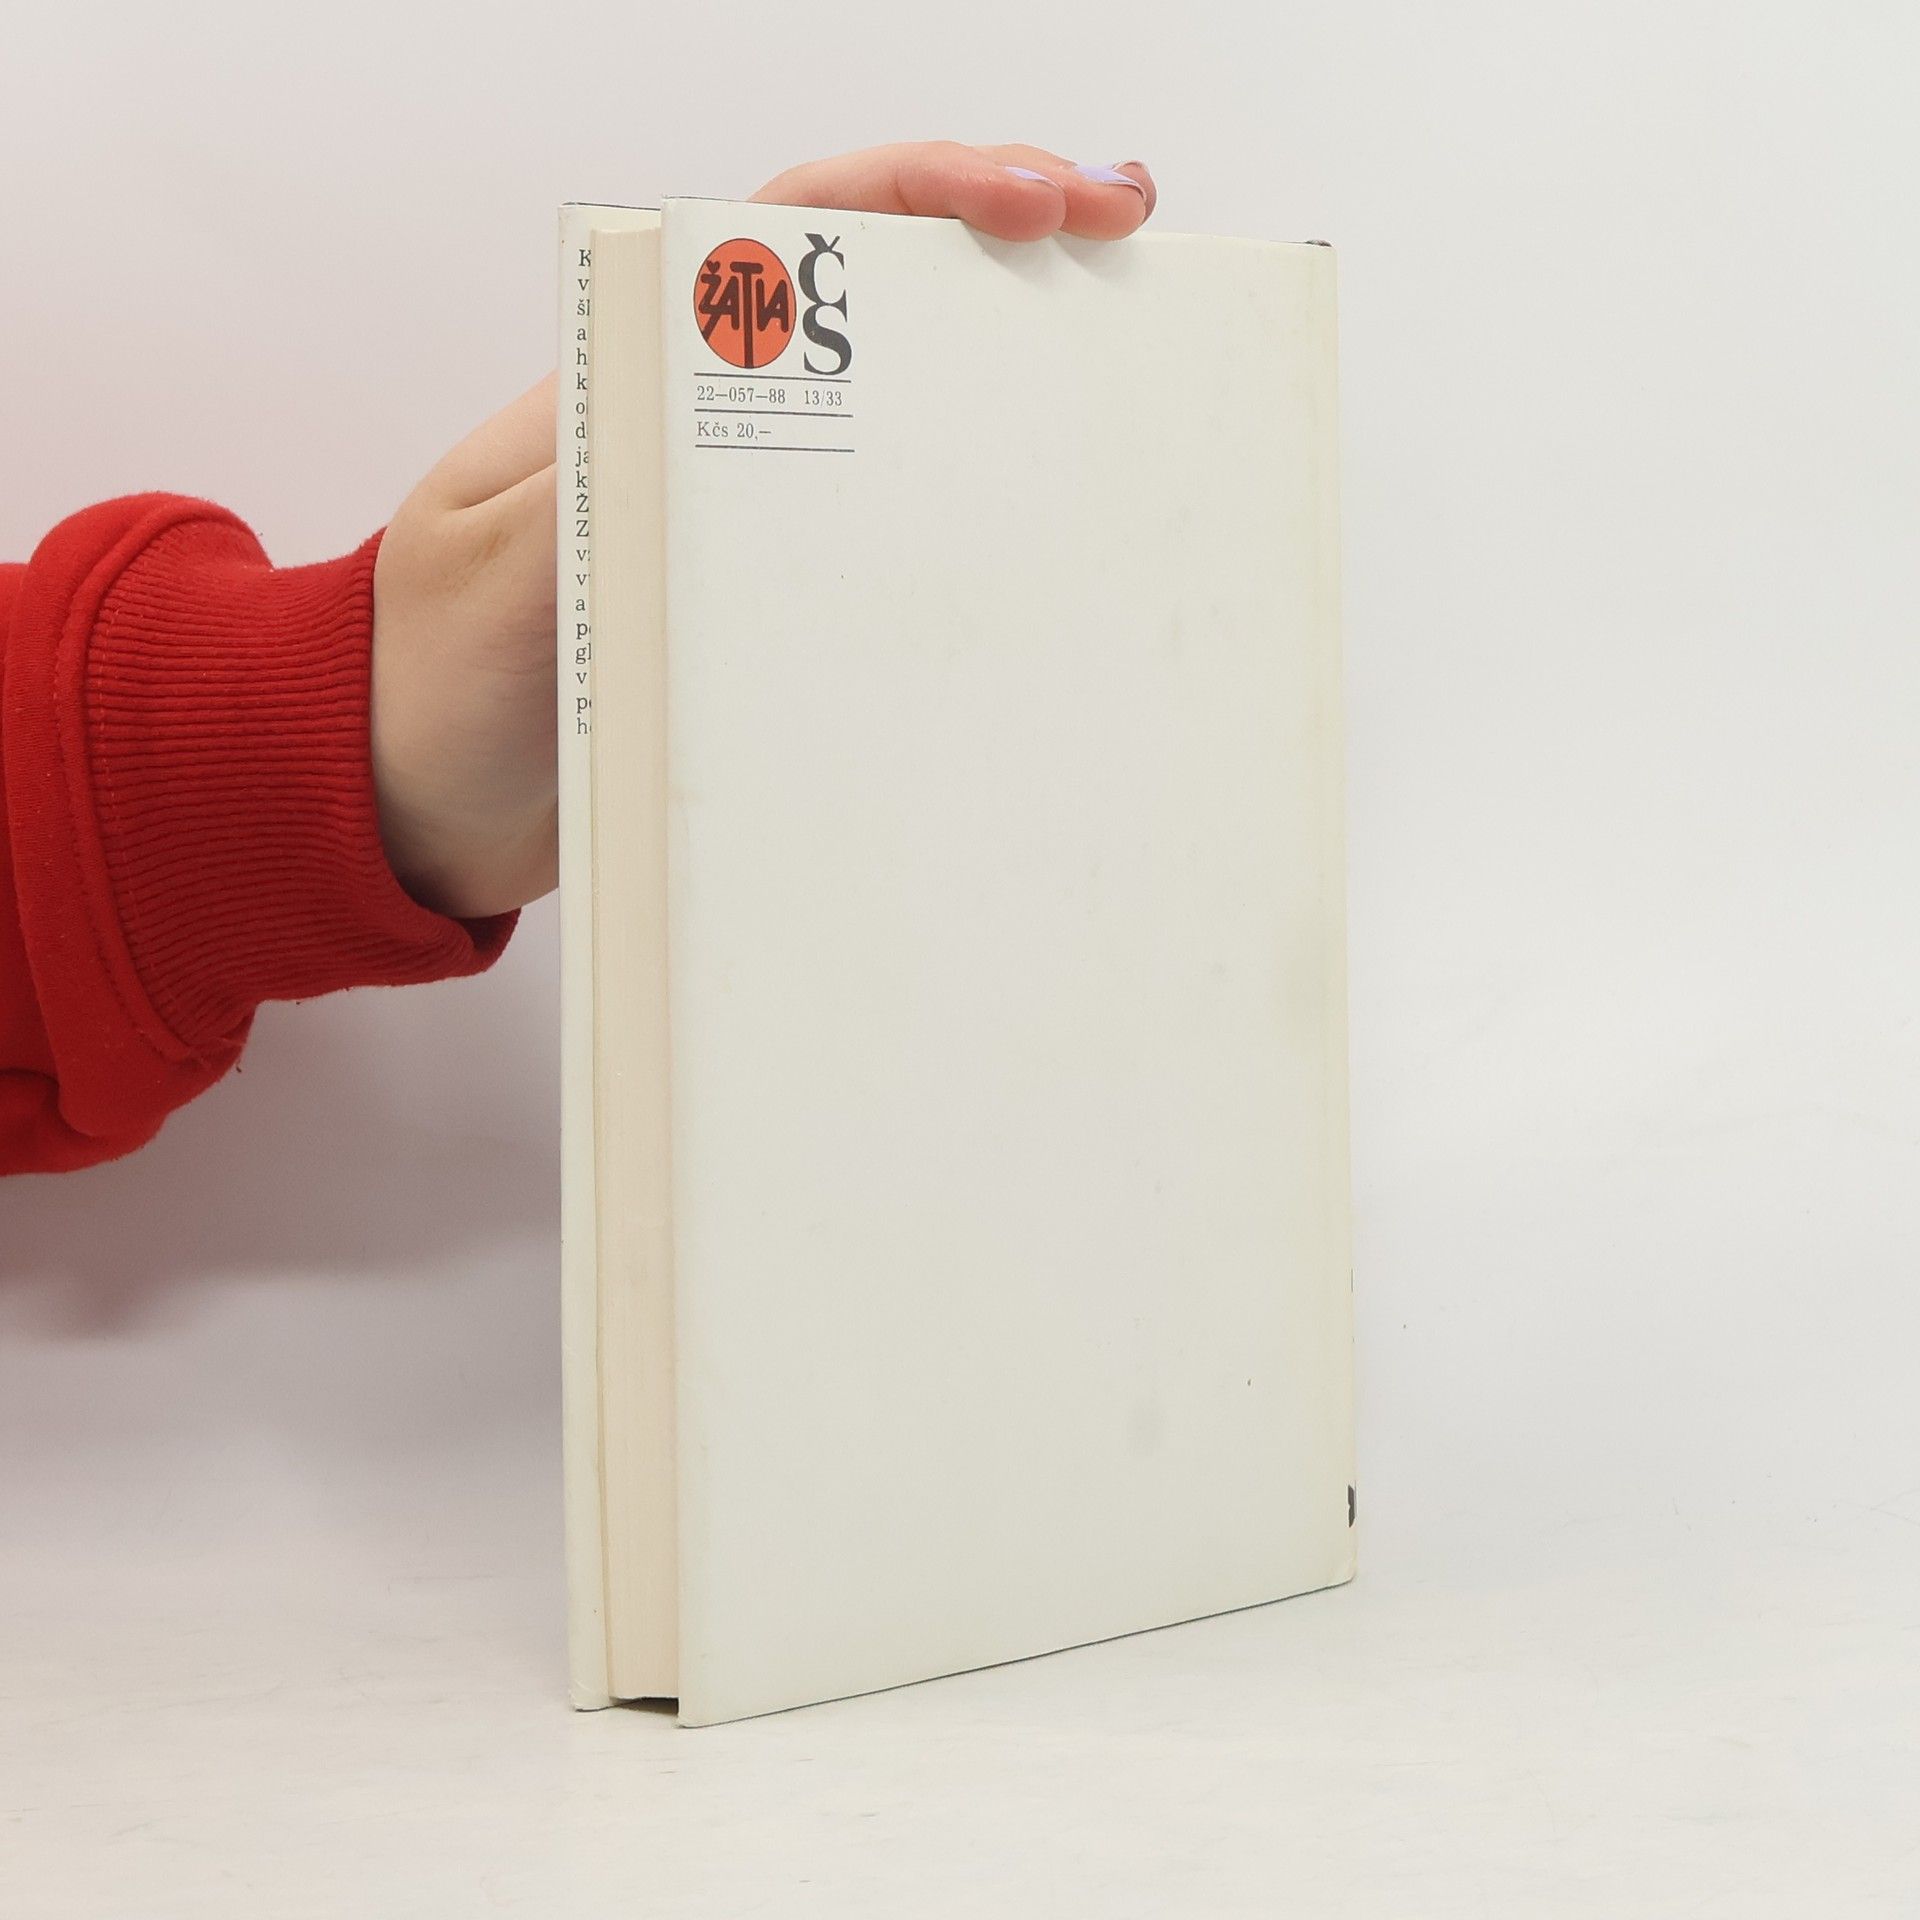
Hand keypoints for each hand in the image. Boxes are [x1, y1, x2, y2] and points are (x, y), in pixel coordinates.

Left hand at [371, 143, 1155, 919]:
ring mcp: (746, 520)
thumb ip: (601, 488)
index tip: (1030, 201)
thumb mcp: (504, 575)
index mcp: (633, 382)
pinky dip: (969, 515)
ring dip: (1007, 370)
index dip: (916, 195)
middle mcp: (707, 432)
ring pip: (895, 413)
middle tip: (1124, 229)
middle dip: (1001, 244)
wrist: (411, 802)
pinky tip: (1045, 526)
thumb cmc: (431, 682)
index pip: (786, 233)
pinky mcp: (767, 610)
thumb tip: (733, 424)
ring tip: (1126, 354)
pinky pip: (882, 541)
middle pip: (872, 298)